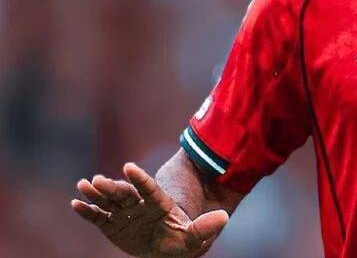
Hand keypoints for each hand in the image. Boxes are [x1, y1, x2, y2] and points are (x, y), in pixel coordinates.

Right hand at [71, 162, 228, 257]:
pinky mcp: (112, 225)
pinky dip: (87, 211)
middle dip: (112, 187)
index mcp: (158, 204)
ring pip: (109, 201)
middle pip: (125, 193)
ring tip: (83, 185)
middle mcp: (139, 205)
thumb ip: (205, 227)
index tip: (129, 166)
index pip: (149, 189)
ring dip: (96, 194)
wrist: (169, 245)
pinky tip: (75, 204)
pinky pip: (98, 217)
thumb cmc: (181, 238)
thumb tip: (224, 217)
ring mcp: (125, 214)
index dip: (140, 178)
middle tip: (97, 179)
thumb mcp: (194, 237)